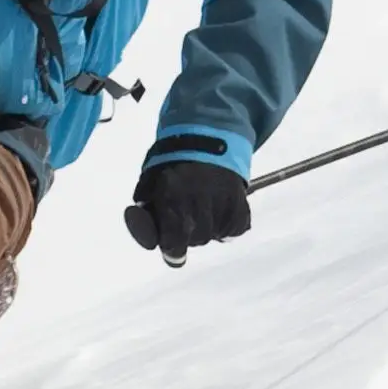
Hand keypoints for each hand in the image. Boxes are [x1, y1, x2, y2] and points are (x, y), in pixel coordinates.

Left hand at [123, 154, 251, 263]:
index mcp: (172, 195)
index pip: (174, 241)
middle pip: (196, 240)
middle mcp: (199, 200)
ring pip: (214, 235)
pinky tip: (218, 209)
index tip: (172, 248)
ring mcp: (223, 203)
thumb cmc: (172, 164)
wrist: (207, 140)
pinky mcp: (241, 205)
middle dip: (188, 234)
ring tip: (202, 208)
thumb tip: (151, 240)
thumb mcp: (149, 183)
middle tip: (186, 217)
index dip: (171, 248)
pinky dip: (225, 225)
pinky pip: (233, 230)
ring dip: (207, 229)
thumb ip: (146, 213)